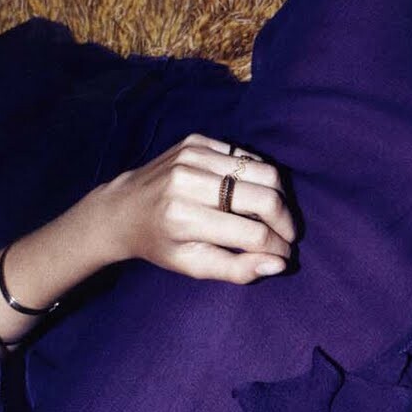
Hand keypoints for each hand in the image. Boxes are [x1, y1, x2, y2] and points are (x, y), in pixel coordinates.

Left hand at [94, 133, 296, 282]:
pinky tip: (252, 196)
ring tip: (274, 217)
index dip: (277, 247)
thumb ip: (237, 270)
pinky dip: (258, 177)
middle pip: (265, 197)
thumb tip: (280, 264)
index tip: (285, 254)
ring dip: (278, 197)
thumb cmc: (160, 244)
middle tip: (287, 236)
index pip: (252, 234)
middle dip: (286, 221)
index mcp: (184, 219)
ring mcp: (193, 155)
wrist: (123, 208)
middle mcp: (189, 181)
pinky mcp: (197, 141)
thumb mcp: (194, 267)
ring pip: (263, 170)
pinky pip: (246, 156)